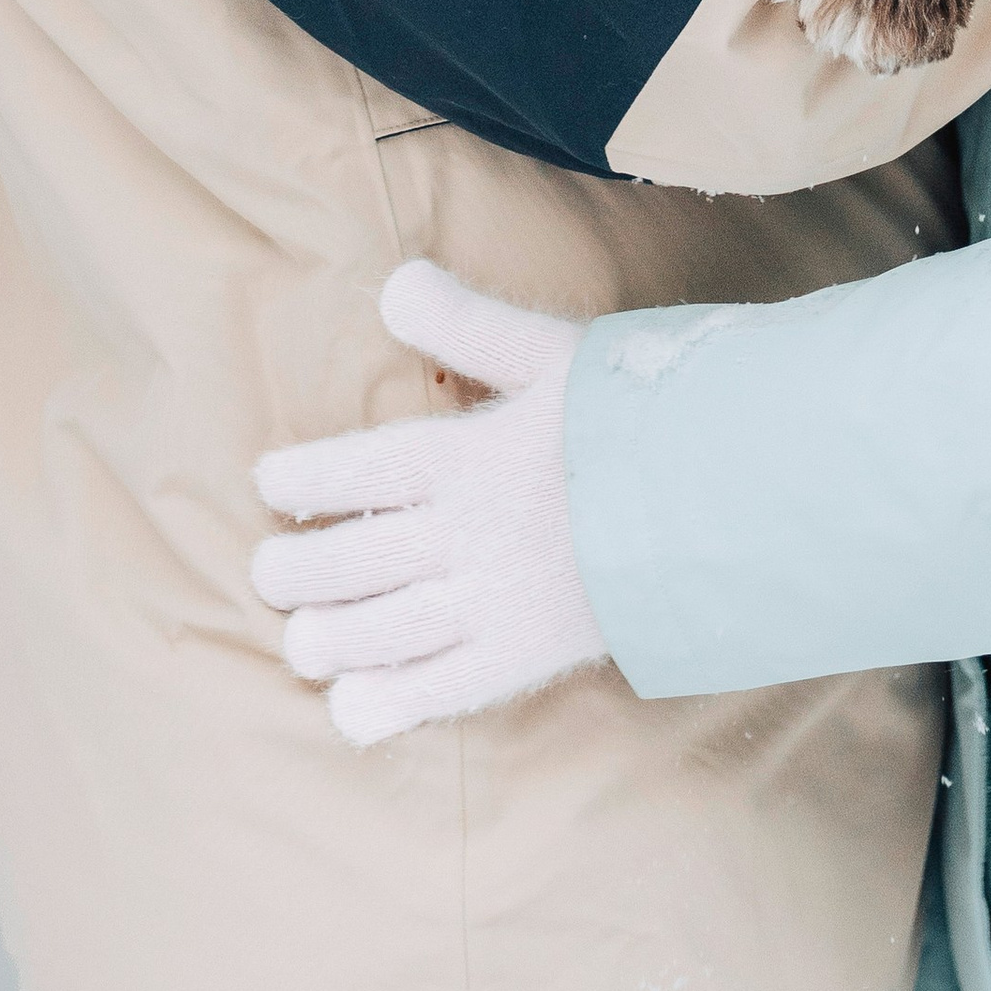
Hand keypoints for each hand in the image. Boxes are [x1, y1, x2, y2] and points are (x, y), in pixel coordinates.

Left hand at [251, 260, 607, 744]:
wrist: (722, 501)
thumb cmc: (637, 417)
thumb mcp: (554, 351)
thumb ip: (469, 322)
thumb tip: (393, 283)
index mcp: (468, 455)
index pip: (360, 469)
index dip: (304, 476)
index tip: (269, 479)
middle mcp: (467, 535)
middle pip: (354, 559)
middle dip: (297, 567)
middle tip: (268, 569)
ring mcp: (493, 603)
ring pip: (380, 630)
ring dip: (327, 637)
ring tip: (300, 638)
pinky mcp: (524, 658)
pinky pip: (438, 690)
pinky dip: (385, 703)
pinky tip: (351, 706)